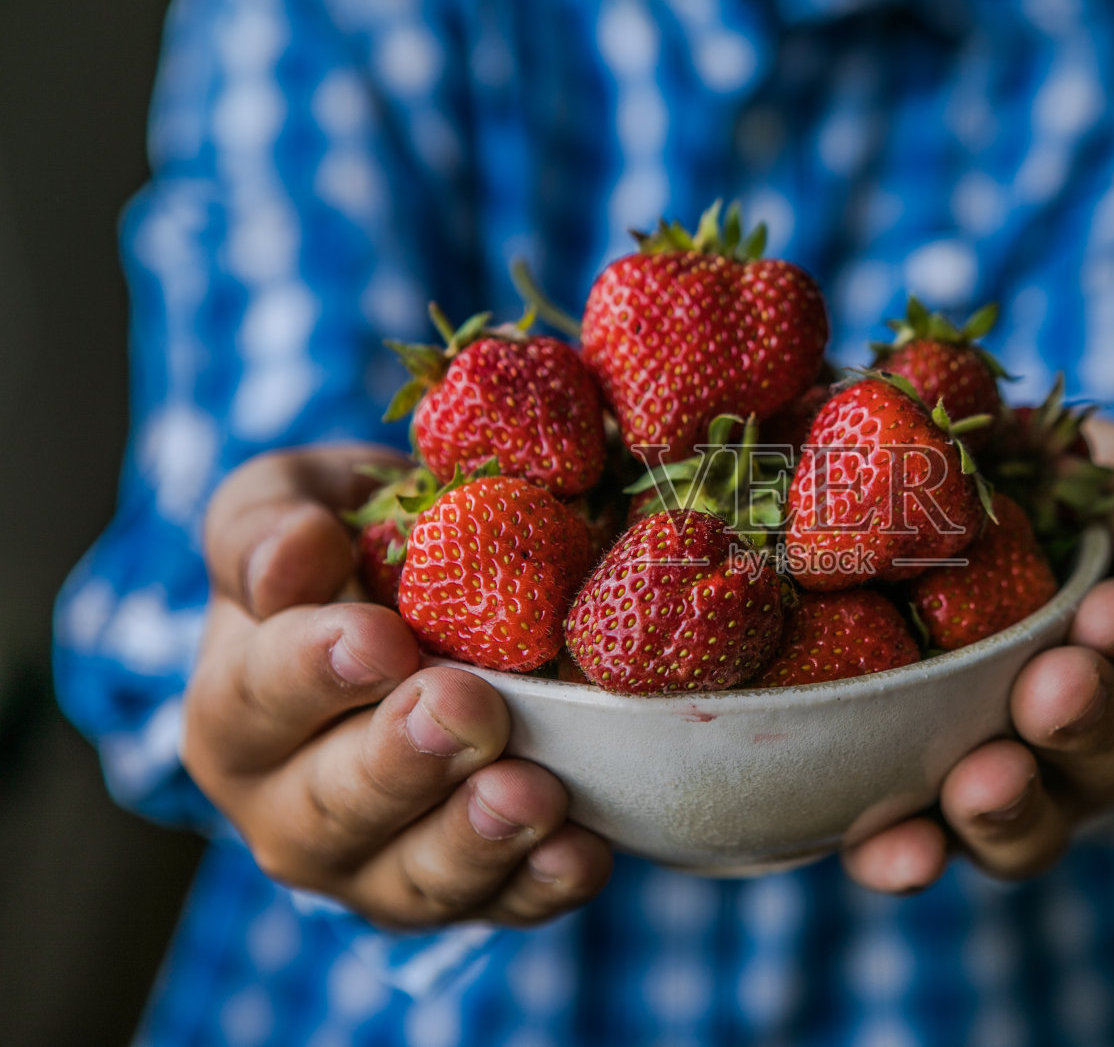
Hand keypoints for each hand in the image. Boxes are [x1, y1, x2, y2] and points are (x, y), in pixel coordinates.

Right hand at [180, 445, 611, 928]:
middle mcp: (288, 808)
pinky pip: (501, 907)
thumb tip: (297, 551)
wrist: (426, 610)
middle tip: (466, 708)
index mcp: (234, 710)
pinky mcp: (465, 893)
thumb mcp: (293, 504)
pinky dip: (541, 885)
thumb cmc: (350, 548)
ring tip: (532, 794)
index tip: (381, 638)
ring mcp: (374, 866)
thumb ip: (269, 526)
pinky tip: (582, 851)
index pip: (256, 699)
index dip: (315, 672)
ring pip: (413, 879)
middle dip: (402, 761)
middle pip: (331, 806)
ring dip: (474, 840)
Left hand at [842, 418, 1113, 889]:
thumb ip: (1100, 463)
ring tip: (984, 781)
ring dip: (1019, 804)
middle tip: (1054, 688)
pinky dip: (916, 856)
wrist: (882, 541)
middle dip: (1094, 718)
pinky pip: (934, 853)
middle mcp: (1101, 721)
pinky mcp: (934, 817)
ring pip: (1048, 819)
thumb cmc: (996, 484)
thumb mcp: (1053, 449)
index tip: (1111, 604)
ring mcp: (1026, 780)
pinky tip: (894, 852)